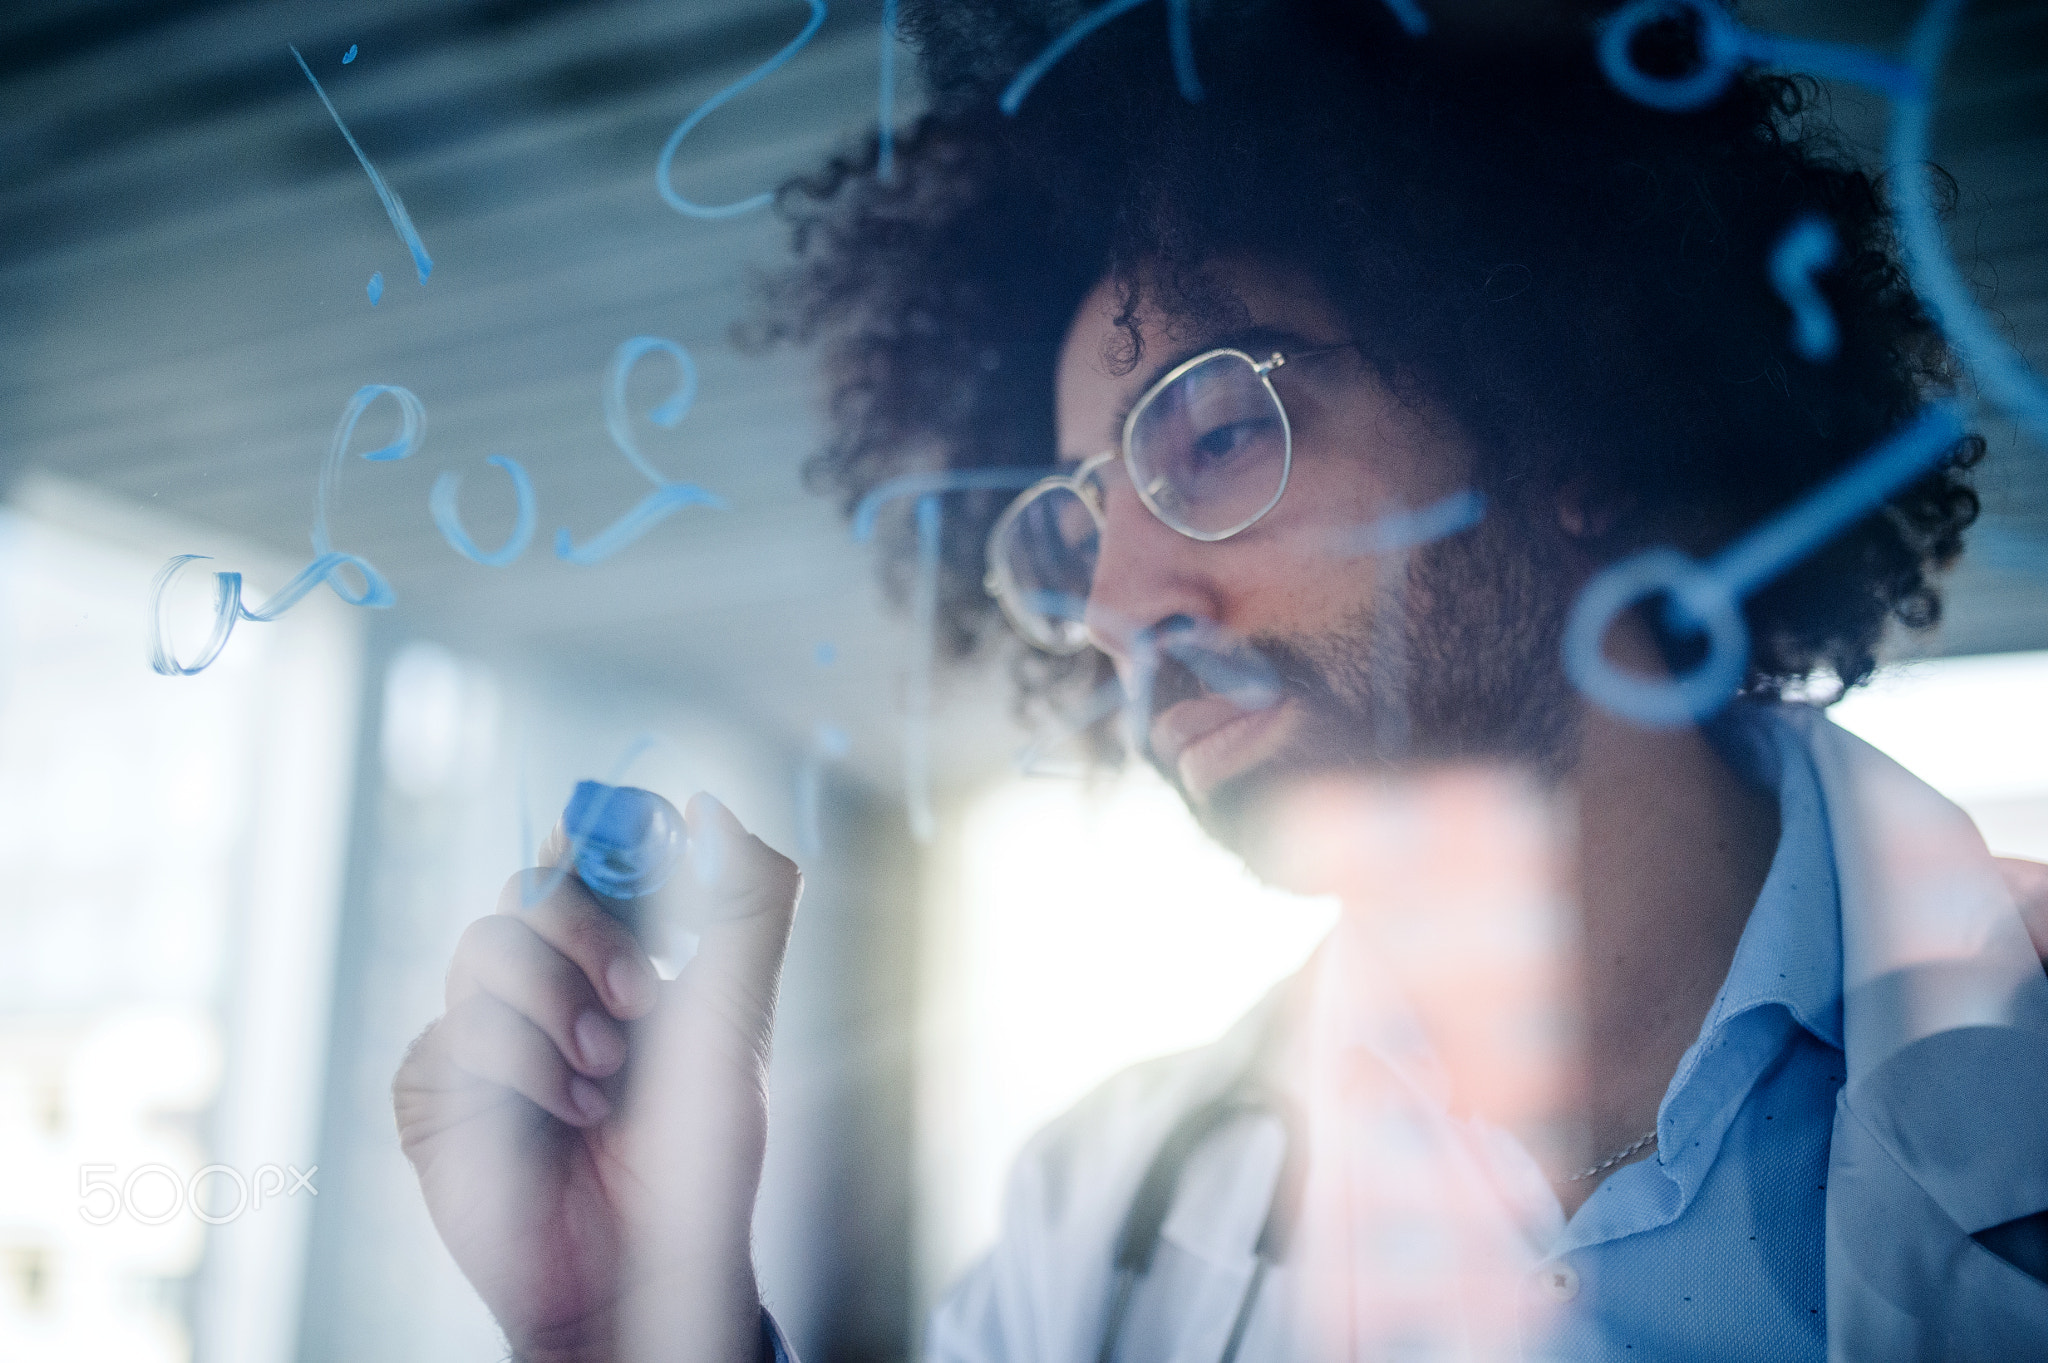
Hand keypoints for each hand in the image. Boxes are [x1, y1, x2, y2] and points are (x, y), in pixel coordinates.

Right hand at [393, 792, 800, 1362]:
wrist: (648, 1262)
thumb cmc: (698, 1152)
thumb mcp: (738, 1016)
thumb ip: (746, 906)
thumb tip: (710, 808)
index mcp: (613, 956)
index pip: (589, 856)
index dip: (611, 838)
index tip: (654, 852)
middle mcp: (542, 983)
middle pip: (530, 885)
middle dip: (590, 933)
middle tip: (638, 997)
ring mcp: (481, 1030)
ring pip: (485, 945)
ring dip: (558, 1009)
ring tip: (604, 1080)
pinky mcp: (435, 1085)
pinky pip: (455, 1028)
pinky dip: (524, 1070)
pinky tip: (565, 1120)